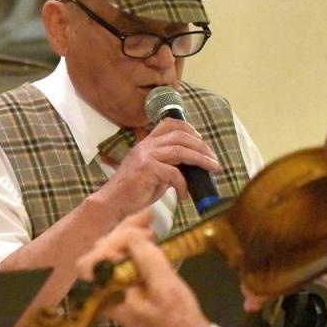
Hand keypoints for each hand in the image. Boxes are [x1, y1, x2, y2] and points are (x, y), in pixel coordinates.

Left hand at [75, 212, 209, 326]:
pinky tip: (150, 234)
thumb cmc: (177, 317)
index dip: (113, 241)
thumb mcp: (163, 285)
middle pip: (102, 253)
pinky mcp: (128, 286)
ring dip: (130, 235)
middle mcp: (105, 292)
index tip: (140, 232)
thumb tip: (131, 233)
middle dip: (124, 232)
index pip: (92, 260)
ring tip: (151, 220)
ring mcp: (115, 289)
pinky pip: (125, 262)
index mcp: (105, 295)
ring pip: (114, 254)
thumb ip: (144, 257)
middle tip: (149, 217)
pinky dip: (136, 245)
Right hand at [93, 116, 219, 219]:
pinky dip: (183, 184)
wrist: (112, 203)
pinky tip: (184, 194)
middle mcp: (146, 145)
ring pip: (180, 150)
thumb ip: (168, 166)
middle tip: (213, 158)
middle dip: (201, 146)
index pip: (169, 124)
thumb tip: (190, 167)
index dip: (188, 128)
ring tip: (212, 168)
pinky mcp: (147, 169)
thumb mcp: (153, 174)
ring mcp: (146, 156)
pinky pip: (174, 173)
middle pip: (180, 136)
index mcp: (147, 143)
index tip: (201, 140)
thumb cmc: (132, 192)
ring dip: (200, 159)